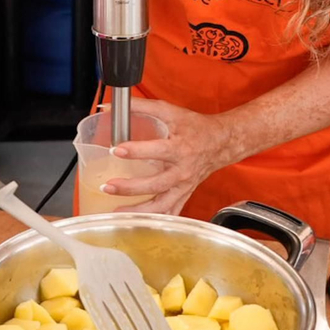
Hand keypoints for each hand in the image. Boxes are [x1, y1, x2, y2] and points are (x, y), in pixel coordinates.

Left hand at [103, 99, 239, 215]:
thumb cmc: (195, 127)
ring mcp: (184, 186)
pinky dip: (156, 220)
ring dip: (139, 210)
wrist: (221, 142)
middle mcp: (183, 170)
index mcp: (181, 148)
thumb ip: (140, 107)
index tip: (116, 150)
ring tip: (117, 210)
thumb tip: (110, 106)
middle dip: (130, 188)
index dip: (136, 151)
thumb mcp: (170, 111)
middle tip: (108, 186)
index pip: (157, 150)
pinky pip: (171, 212)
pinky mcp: (185, 194)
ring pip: (162, 205)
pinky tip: (138, 224)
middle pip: (156, 184)